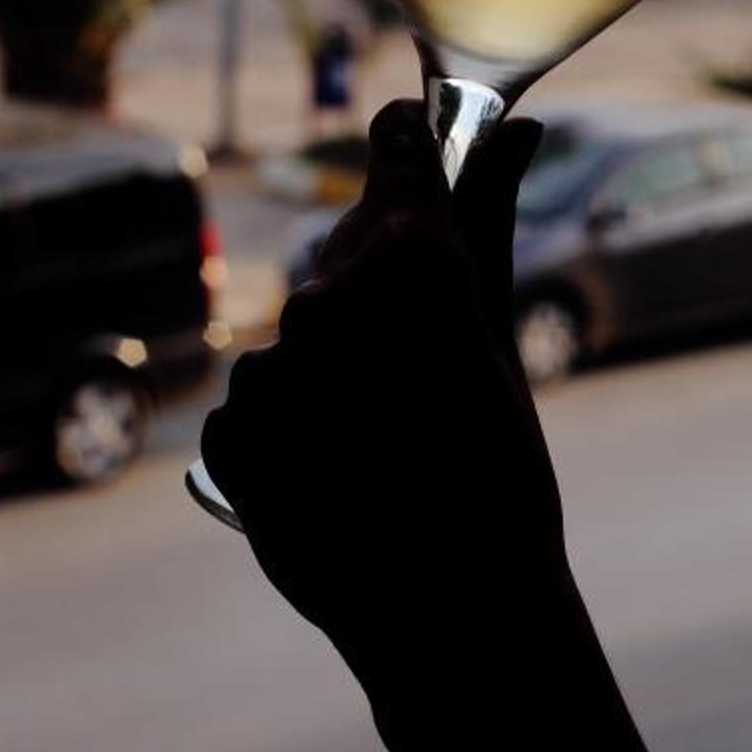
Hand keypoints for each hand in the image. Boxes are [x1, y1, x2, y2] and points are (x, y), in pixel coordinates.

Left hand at [200, 99, 574, 685]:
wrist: (451, 623)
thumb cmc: (498, 480)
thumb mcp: (496, 345)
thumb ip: (488, 223)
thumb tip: (521, 128)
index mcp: (413, 264)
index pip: (400, 159)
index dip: (407, 146)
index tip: (407, 136)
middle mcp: (327, 299)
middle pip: (341, 273)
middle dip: (371, 315)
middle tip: (417, 388)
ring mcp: (271, 370)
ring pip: (296, 349)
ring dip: (327, 387)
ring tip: (381, 454)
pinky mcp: (230, 435)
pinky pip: (255, 411)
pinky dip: (289, 441)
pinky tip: (336, 482)